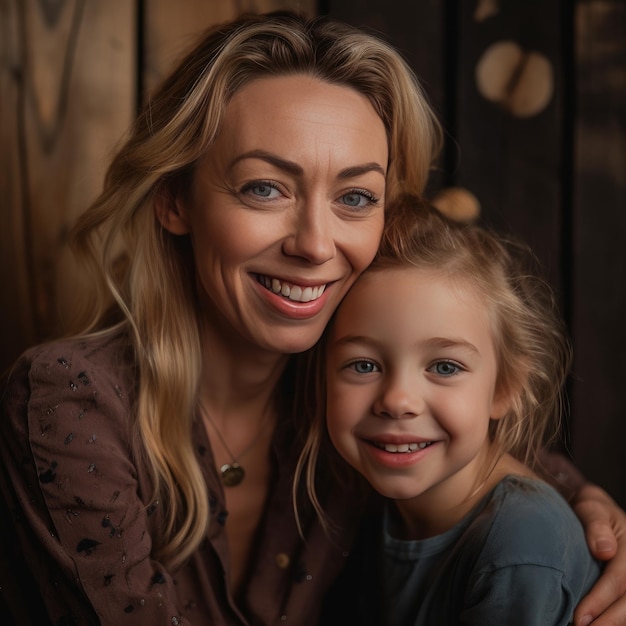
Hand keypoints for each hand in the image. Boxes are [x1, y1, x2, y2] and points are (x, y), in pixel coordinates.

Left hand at [573, 484, 625, 624]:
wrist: (597, 511)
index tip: (579, 617)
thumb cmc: (592, 510)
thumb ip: (596, 525)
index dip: (600, 600)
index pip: (620, 580)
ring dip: (613, 623)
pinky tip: (599, 624)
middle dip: (608, 621)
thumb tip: (604, 551)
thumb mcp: (592, 508)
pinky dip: (617, 619)